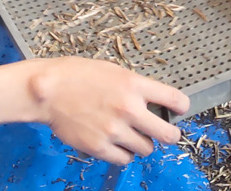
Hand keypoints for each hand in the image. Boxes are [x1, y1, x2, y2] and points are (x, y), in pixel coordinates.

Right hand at [28, 57, 189, 163]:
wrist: (48, 91)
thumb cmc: (77, 75)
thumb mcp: (113, 71)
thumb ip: (135, 87)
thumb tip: (153, 102)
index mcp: (134, 85)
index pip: (174, 99)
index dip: (181, 106)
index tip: (180, 109)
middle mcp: (128, 109)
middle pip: (168, 134)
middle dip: (169, 134)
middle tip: (164, 133)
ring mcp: (115, 130)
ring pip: (146, 149)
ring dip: (141, 143)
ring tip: (129, 134)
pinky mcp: (100, 147)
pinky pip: (125, 159)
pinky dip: (123, 153)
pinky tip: (116, 142)